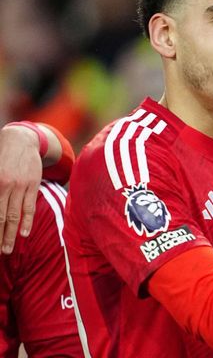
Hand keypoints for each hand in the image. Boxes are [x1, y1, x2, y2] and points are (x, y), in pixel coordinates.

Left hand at [0, 125, 43, 252]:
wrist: (21, 140)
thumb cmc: (1, 156)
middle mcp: (5, 186)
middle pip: (0, 218)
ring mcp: (20, 186)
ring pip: (15, 215)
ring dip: (10, 235)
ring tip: (7, 249)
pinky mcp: (32, 185)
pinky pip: (29, 206)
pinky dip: (27, 221)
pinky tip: (24, 233)